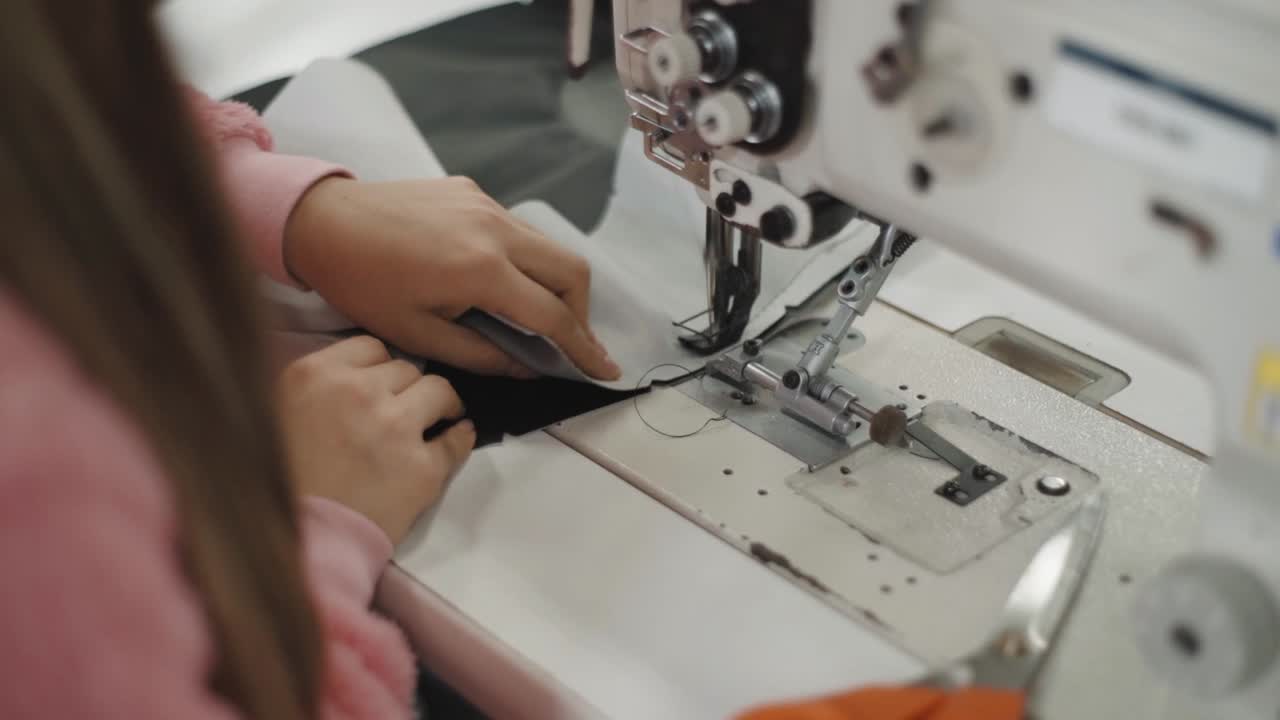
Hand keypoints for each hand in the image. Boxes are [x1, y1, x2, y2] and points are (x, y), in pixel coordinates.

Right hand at [277, 336, 474, 542]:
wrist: (299, 545)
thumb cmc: (280, 484)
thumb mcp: (277, 413)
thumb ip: (317, 385)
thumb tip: (360, 374)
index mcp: (315, 375)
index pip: (370, 347)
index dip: (378, 368)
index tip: (380, 386)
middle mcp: (358, 392)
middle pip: (405, 368)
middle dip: (404, 388)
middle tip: (399, 411)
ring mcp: (395, 427)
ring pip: (439, 390)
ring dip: (439, 403)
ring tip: (437, 418)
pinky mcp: (423, 467)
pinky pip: (458, 439)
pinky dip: (460, 438)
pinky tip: (456, 437)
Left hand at [284, 176, 620, 379]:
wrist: (322, 221)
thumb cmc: (361, 284)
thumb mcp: (417, 334)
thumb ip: (481, 354)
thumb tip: (527, 368)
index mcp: (481, 270)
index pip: (552, 315)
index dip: (583, 348)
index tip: (605, 370)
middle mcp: (495, 229)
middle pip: (571, 270)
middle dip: (582, 312)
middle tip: (573, 344)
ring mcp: (486, 204)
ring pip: (548, 246)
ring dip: (556, 284)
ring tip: (540, 316)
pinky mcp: (472, 191)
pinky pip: (517, 228)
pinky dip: (525, 259)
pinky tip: (499, 280)